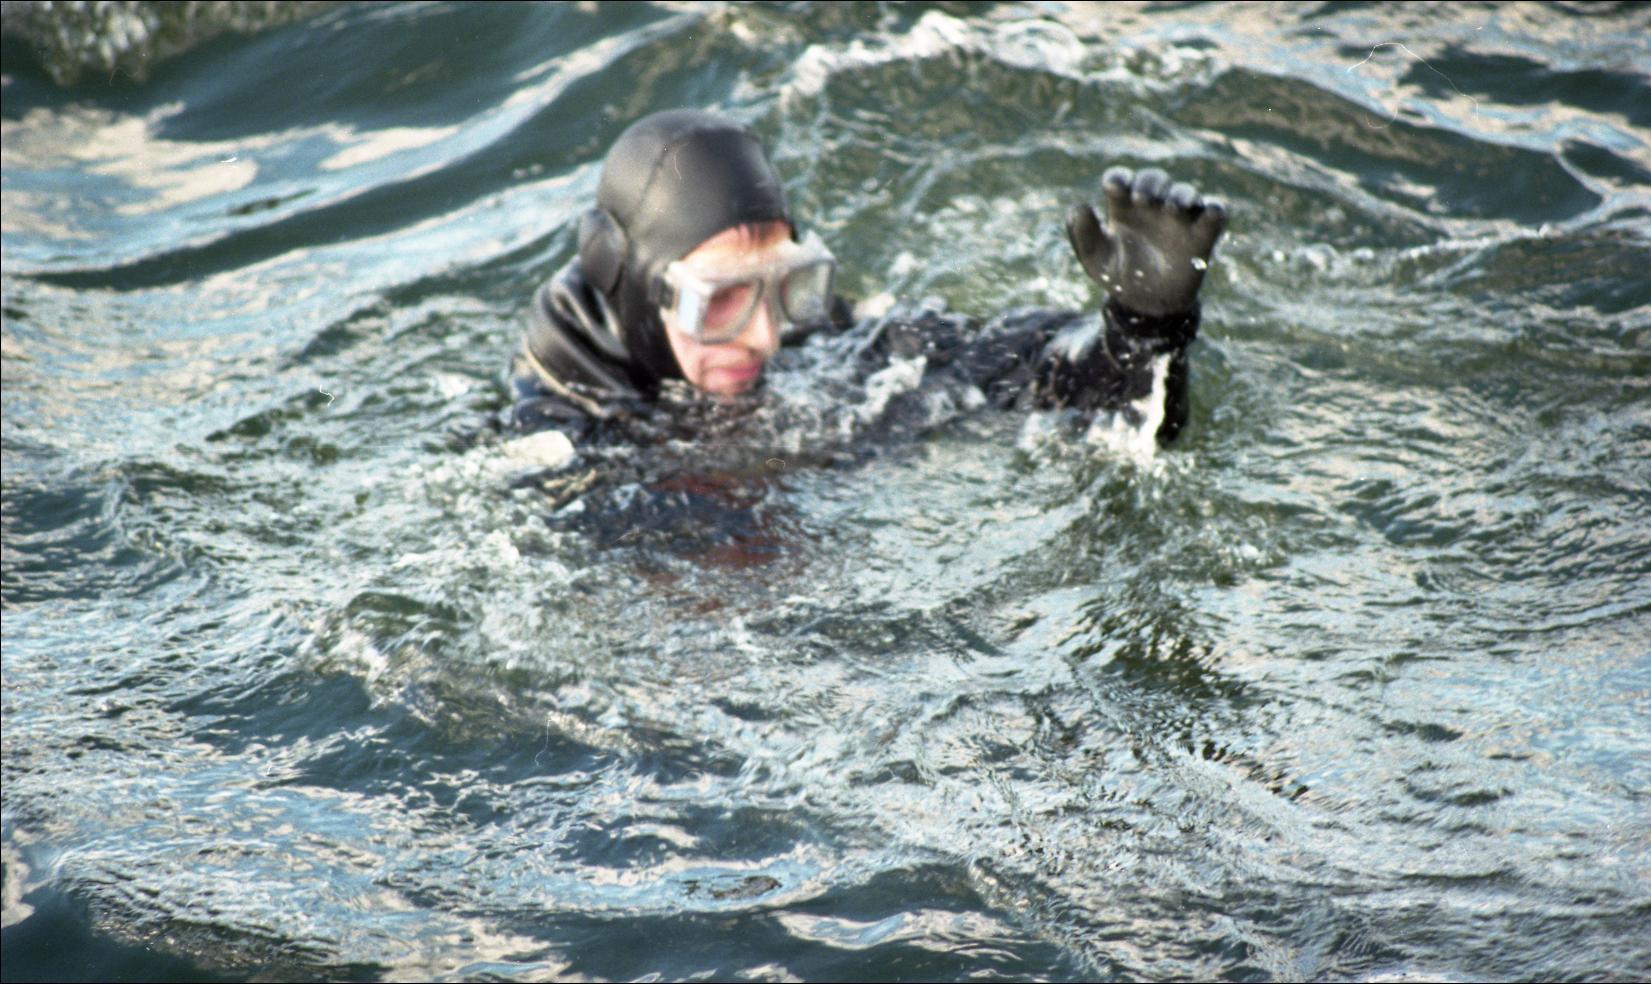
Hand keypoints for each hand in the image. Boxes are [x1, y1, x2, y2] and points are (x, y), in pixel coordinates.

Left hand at [1066, 167, 1227, 317]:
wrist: (1144, 306)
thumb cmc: (1118, 275)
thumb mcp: (1093, 258)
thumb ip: (1082, 233)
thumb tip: (1079, 207)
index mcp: (1123, 207)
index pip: (1121, 180)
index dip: (1118, 178)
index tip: (1115, 187)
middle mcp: (1152, 207)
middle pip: (1154, 179)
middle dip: (1150, 182)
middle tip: (1142, 199)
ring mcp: (1178, 219)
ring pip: (1185, 192)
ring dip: (1181, 193)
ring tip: (1172, 207)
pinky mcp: (1201, 236)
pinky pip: (1215, 214)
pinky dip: (1216, 208)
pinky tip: (1212, 209)